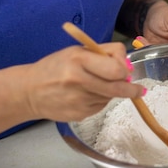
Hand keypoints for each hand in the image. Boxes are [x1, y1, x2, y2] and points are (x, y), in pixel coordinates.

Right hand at [21, 43, 143, 121]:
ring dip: (110, 92)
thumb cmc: (55, 67)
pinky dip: (99, 100)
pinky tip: (84, 96)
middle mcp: (79, 81)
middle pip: (119, 88)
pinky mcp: (79, 115)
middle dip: (133, 89)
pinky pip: (100, 106)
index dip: (125, 69)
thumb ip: (104, 54)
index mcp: (79, 60)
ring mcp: (79, 100)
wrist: (29, 92)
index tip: (127, 70)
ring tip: (94, 85)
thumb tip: (128, 66)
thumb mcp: (77, 52)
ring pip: (110, 97)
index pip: (116, 68)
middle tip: (139, 90)